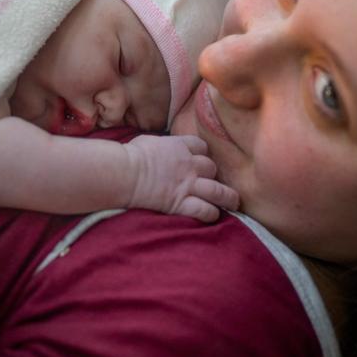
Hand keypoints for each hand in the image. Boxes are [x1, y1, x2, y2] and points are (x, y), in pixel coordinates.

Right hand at [123, 135, 237, 221]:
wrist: (124, 173)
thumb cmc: (130, 156)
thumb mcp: (149, 141)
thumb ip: (162, 144)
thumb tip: (160, 147)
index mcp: (179, 146)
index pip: (202, 147)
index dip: (203, 155)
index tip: (200, 161)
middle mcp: (188, 165)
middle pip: (212, 168)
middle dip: (213, 175)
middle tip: (213, 183)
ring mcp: (187, 185)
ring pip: (218, 191)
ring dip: (228, 198)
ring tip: (232, 202)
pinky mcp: (181, 203)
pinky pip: (205, 210)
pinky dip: (211, 213)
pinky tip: (212, 215)